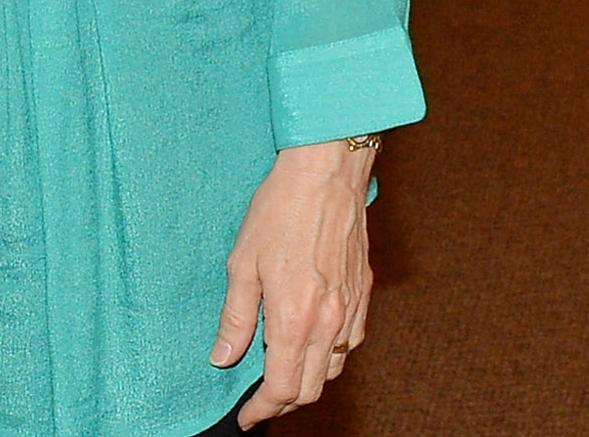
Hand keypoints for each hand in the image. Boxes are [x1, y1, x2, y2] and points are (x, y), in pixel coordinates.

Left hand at [213, 140, 376, 424]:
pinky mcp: (365, 296)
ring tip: (281, 372)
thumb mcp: (241, 263)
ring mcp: (352, 311)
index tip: (247, 416)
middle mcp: (329, 323)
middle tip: (259, 399)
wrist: (326, 176)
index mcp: (294, 319)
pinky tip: (311, 342)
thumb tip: (223, 358)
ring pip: (334, 369)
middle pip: (311, 389)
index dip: (263, 409)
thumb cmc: (279, 212)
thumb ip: (235, 317)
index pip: (281, 388)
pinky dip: (330, 356)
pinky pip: (351, 344)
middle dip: (284, 401)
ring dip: (308, 380)